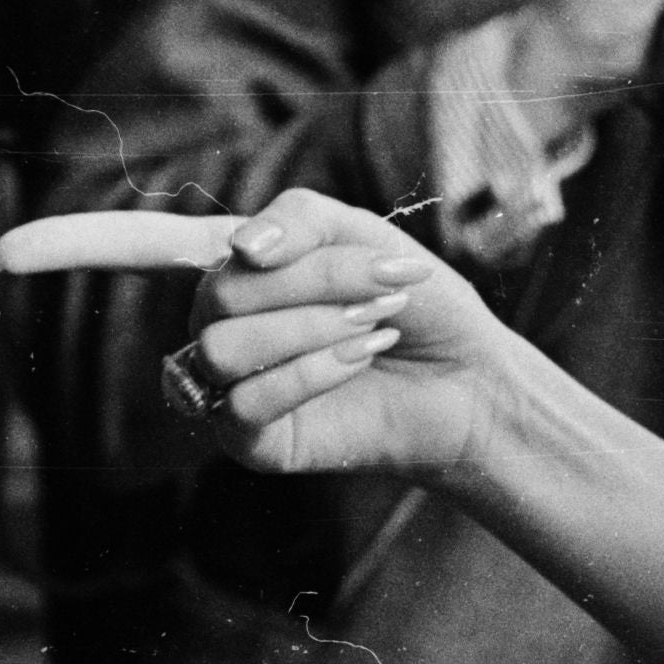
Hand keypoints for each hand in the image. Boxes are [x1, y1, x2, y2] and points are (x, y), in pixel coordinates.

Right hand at [172, 187, 523, 489]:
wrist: (467, 376)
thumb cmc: (411, 302)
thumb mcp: (361, 235)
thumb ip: (298, 221)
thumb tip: (241, 246)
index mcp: (238, 275)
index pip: (196, 249)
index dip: (241, 240)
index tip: (317, 241)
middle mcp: (221, 328)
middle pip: (220, 294)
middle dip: (312, 283)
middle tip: (384, 290)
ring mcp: (230, 389)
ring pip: (225, 348)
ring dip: (310, 328)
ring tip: (375, 325)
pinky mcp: (250, 442)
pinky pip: (247, 403)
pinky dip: (313, 372)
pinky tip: (364, 358)